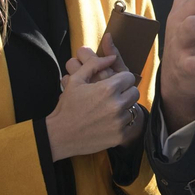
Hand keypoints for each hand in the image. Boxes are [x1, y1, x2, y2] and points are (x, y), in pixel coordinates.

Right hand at [48, 39, 141, 159]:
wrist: (60, 135)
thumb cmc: (67, 106)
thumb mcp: (76, 80)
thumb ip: (95, 64)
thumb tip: (112, 57)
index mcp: (108, 89)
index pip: (129, 77)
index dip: (121, 79)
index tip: (114, 84)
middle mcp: (117, 105)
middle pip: (134, 92)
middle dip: (125, 92)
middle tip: (112, 97)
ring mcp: (119, 122)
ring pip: (132, 109)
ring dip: (123, 108)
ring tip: (108, 111)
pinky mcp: (120, 136)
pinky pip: (129, 126)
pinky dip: (121, 124)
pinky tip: (108, 123)